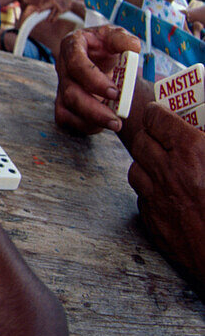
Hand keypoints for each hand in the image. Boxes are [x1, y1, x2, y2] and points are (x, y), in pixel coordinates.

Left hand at [35, 0, 73, 19]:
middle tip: (37, 12)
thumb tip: (39, 9)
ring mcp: (57, 7)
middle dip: (41, 10)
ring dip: (48, 19)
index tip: (36, 11)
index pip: (44, 6)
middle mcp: (53, 4)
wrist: (69, 2)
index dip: (40, 9)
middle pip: (46, 7)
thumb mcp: (54, 2)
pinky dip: (53, 20)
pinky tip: (52, 22)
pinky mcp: (61, 10)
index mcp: (50, 1)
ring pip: (50, 15)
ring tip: (47, 21)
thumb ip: (48, 5)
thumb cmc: (60, 3)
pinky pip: (55, 17)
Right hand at [54, 25, 140, 133]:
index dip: (93, 80)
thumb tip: (132, 48)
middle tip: (116, 119)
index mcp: (72, 46)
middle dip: (93, 109)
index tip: (115, 92)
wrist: (96, 53)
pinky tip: (101, 125)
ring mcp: (61, 85)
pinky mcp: (63, 100)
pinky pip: (66, 117)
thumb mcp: (114, 34)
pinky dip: (83, 125)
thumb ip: (123, 39)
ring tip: (115, 124)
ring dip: (91, 120)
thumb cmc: (104, 44)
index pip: (76, 64)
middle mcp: (62, 67)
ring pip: (67, 107)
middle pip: (70, 92)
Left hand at [128, 103, 204, 293]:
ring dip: (147, 164)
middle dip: (150, 136)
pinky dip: (151, 192)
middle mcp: (169, 172)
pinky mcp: (154, 222)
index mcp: (193, 152)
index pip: (157, 119)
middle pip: (141, 142)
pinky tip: (168, 194)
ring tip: (164, 166)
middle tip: (161, 137)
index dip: (158, 114)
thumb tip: (200, 131)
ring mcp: (158, 198)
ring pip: (136, 169)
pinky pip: (142, 198)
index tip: (160, 113)